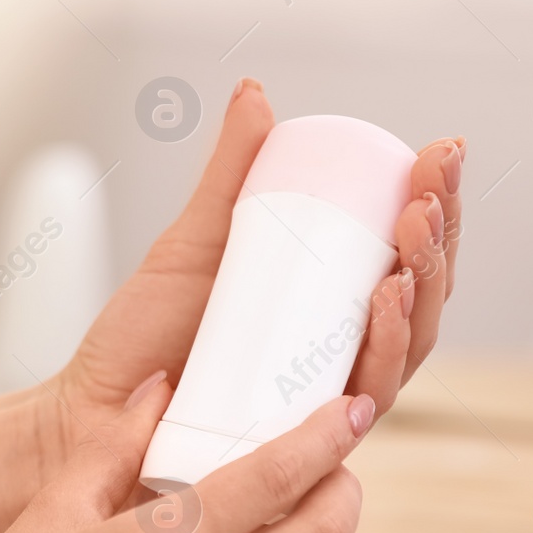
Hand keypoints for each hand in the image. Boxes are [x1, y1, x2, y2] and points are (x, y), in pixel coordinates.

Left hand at [49, 80, 462, 459]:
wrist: (91, 412)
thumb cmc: (143, 337)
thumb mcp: (193, 239)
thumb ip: (228, 174)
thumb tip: (254, 92)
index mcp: (331, 307)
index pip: (407, 253)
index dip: (436, 203)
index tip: (440, 151)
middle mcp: (341, 354)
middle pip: (422, 298)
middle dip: (439, 237)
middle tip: (427, 188)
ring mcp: (326, 399)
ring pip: (406, 346)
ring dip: (421, 284)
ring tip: (411, 231)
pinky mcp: (304, 440)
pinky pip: (362, 400)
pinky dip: (381, 348)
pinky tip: (384, 301)